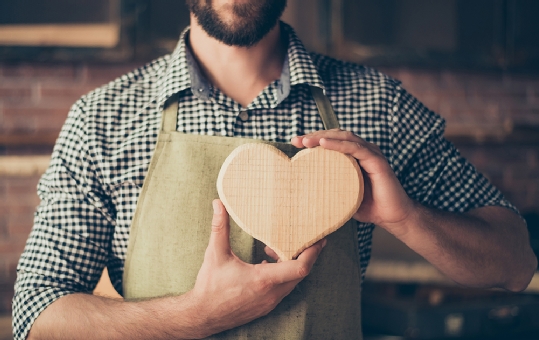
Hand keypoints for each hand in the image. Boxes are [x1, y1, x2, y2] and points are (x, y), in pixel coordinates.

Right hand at [190, 199, 325, 337]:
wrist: (202, 316)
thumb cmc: (209, 287)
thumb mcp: (215, 254)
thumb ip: (219, 227)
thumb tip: (218, 204)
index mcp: (263, 280)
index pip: (300, 267)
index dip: (312, 253)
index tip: (319, 240)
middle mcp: (271, 293)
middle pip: (301, 273)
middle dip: (304, 254)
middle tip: (304, 238)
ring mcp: (269, 302)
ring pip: (292, 282)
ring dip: (290, 264)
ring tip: (275, 248)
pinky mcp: (265, 307)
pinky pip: (283, 289)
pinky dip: (282, 275)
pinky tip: (267, 264)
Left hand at [292, 129, 415, 233]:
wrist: (391, 216)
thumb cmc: (368, 206)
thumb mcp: (342, 194)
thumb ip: (328, 187)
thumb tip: (303, 191)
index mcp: (354, 156)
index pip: (331, 141)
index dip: (313, 140)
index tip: (295, 143)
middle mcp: (362, 151)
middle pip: (336, 135)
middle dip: (314, 136)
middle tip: (296, 140)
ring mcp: (371, 153)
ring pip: (344, 138)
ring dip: (323, 137)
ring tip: (306, 141)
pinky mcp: (377, 160)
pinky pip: (355, 148)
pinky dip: (338, 145)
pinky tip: (323, 145)